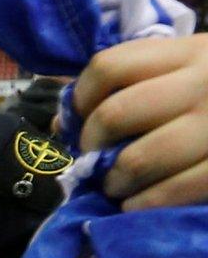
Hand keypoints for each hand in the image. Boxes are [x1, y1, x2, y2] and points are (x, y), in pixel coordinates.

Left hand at [72, 32, 207, 209]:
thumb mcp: (198, 68)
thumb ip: (140, 83)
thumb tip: (63, 122)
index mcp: (194, 51)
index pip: (110, 66)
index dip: (81, 97)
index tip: (79, 119)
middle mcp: (207, 83)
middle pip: (116, 114)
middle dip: (92, 145)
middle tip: (94, 161)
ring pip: (140, 158)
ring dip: (115, 180)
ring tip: (116, 187)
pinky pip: (178, 190)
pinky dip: (146, 203)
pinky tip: (137, 206)